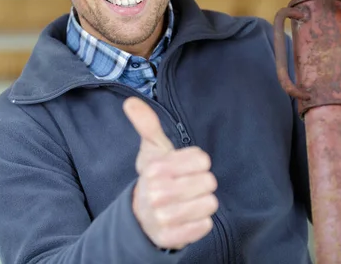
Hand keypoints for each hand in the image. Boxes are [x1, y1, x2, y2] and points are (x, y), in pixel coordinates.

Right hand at [122, 97, 217, 249]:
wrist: (142, 216)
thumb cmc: (155, 177)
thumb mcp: (152, 150)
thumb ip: (146, 124)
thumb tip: (131, 101)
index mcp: (155, 169)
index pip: (202, 160)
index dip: (198, 164)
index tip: (185, 168)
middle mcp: (156, 193)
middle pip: (209, 182)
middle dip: (201, 184)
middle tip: (186, 186)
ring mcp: (163, 218)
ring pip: (210, 204)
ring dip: (202, 203)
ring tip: (187, 202)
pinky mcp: (172, 238)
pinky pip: (205, 225)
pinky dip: (200, 222)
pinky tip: (187, 218)